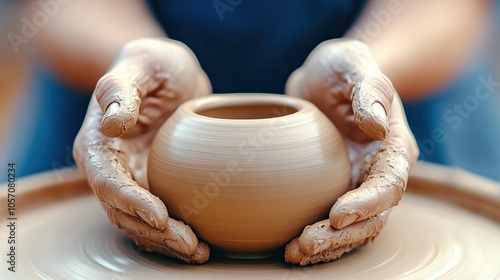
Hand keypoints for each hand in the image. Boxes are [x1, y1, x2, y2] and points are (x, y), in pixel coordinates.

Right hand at [73, 38, 211, 262]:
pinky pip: (159, 215)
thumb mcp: (142, 64)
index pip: (108, 180)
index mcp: (98, 142)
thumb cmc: (153, 64)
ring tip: (198, 251)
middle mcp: (110, 167)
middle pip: (123, 211)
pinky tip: (200, 241)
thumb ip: (120, 90)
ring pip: (140, 222)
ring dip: (167, 240)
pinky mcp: (155, 183)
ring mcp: (132, 178)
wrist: (169, 74)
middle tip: (190, 244)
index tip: (160, 216)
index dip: (131, 202)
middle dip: (154, 232)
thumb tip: (112, 125)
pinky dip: (176, 231)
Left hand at [284, 39, 418, 264]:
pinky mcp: (332, 190)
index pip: (388, 184)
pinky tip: (291, 246)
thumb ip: (369, 89)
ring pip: (351, 229)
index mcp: (392, 147)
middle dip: (341, 236)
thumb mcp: (354, 64)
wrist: (326, 78)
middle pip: (371, 218)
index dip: (367, 204)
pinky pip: (330, 223)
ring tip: (294, 253)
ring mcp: (356, 185)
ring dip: (327, 246)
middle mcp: (378, 173)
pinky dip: (315, 237)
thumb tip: (378, 126)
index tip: (337, 215)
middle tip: (305, 244)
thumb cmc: (343, 67)